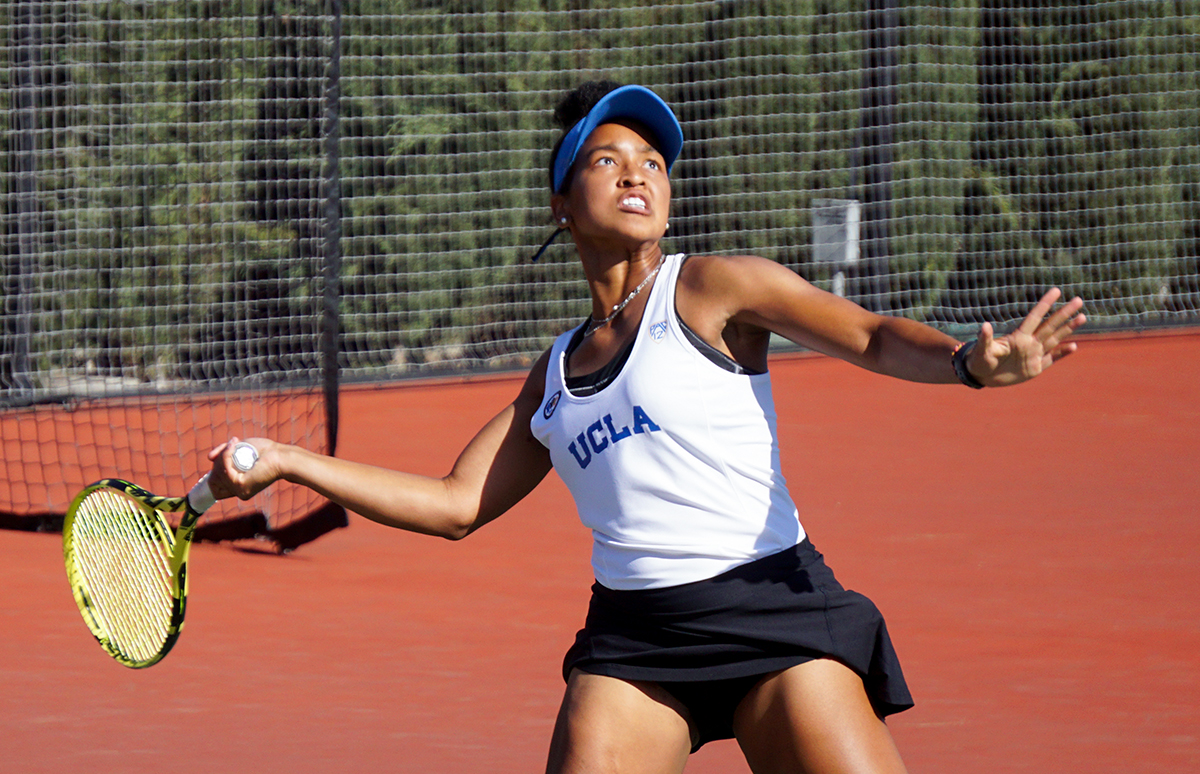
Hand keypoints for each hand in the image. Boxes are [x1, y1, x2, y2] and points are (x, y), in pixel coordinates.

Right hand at [206, 436, 277, 500]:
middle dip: (218, 461)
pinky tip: (233, 447)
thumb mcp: (240, 449)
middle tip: (231, 447)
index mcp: (238, 488)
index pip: (214, 486)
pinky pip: (224, 470)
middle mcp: (238, 492)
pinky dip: (226, 456)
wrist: (281, 456)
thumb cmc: (265, 452)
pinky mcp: (241, 486)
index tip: (221, 456)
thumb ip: (224, 453)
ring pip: (217, 473)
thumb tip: (209, 458)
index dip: (214, 471)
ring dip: (223, 455)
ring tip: (234, 444)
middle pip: (213, 478)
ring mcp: (239, 491)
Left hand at [967, 288, 1085, 386]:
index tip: (1056, 290)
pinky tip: (1073, 346)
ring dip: (1068, 329)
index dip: (1045, 304)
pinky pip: (1051, 359)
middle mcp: (1029, 343)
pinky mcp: (1035, 368)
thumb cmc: (978, 360)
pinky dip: (1062, 353)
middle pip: (1050, 325)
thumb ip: (985, 339)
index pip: (1035, 317)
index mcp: (1018, 337)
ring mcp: (1033, 354)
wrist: (980, 376)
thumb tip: (984, 325)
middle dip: (1064, 313)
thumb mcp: (982, 350)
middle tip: (1078, 300)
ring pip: (1055, 339)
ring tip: (1082, 317)